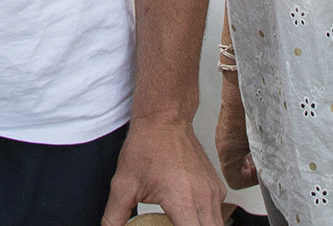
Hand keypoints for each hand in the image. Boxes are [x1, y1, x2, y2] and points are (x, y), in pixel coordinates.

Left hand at [100, 115, 224, 225]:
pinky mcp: (216, 185)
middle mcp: (204, 198)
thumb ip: (114, 216)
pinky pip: (218, 211)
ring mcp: (213, 191)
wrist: (163, 118)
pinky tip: (188, 215)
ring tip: (180, 222)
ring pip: (218, 224)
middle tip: (171, 225)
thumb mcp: (123, 186)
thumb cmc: (147, 146)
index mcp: (183, 201)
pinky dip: (207, 218)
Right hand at [216, 72, 256, 190]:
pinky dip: (249, 145)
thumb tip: (277, 169)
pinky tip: (263, 136)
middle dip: (252, 170)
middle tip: (267, 162)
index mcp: (227, 152)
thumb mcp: (264, 137)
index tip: (264, 173)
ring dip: (252, 157)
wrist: (242, 78)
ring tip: (267, 149)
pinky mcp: (228, 125)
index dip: (251, 181)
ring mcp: (224, 134)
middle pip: (235, 170)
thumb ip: (267, 156)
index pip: (235, 181)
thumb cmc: (251, 105)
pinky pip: (237, 144)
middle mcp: (223, 144)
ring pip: (237, 156)